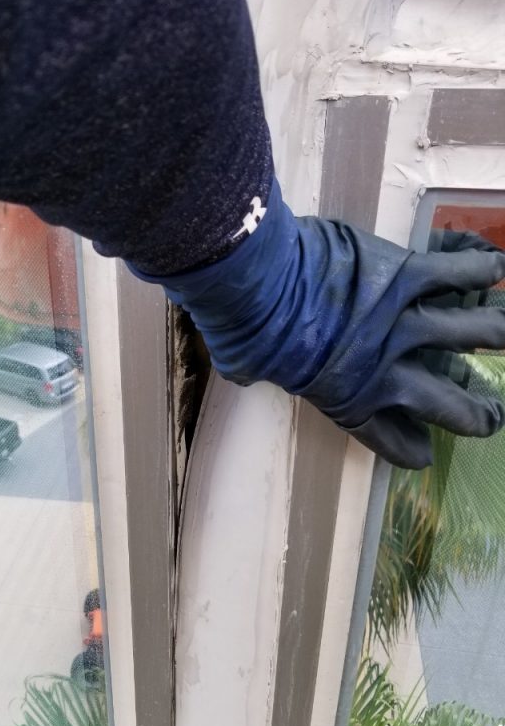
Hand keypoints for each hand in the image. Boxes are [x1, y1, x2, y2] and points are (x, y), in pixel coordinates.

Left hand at [127, 180, 504, 468]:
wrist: (262, 289)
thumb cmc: (248, 332)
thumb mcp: (252, 367)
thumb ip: (262, 373)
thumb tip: (246, 368)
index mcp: (348, 401)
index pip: (389, 438)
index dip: (409, 449)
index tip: (424, 456)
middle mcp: (387, 371)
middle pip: (446, 403)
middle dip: (474, 414)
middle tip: (490, 418)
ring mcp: (404, 324)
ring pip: (469, 333)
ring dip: (494, 332)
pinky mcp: (408, 276)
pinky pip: (455, 274)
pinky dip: (478, 271)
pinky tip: (497, 269)